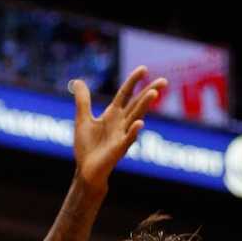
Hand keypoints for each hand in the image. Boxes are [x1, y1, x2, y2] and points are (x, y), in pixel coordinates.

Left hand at [71, 65, 166, 191]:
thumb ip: (83, 101)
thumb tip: (77, 81)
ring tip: (153, 93)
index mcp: (113, 114)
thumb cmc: (87, 147)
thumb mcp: (82, 119)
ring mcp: (122, 136)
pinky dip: (133, 132)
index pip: (125, 94)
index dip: (133, 81)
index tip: (144, 68)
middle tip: (163, 81)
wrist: (86, 171)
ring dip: (144, 106)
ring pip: (136, 117)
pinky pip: (128, 139)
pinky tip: (139, 123)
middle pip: (137, 104)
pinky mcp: (118, 150)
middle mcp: (121, 123)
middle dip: (149, 92)